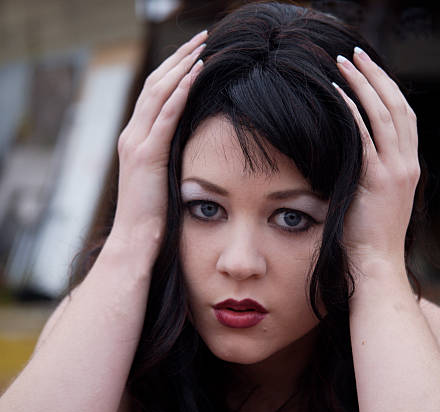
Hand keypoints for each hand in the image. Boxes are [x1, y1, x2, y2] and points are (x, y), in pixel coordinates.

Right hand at [110, 30, 206, 254]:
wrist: (135, 239)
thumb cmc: (154, 214)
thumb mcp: (164, 176)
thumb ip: (172, 154)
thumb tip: (196, 141)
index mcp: (136, 137)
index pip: (155, 92)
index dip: (174, 69)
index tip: (196, 51)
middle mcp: (132, 134)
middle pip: (155, 83)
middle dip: (179, 57)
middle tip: (201, 37)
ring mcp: (136, 143)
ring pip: (158, 93)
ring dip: (182, 66)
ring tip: (202, 46)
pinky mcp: (146, 156)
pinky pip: (165, 117)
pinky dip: (180, 93)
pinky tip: (196, 74)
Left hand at [334, 47, 419, 274]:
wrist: (376, 266)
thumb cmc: (367, 239)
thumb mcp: (373, 200)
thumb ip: (368, 174)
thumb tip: (345, 153)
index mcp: (408, 168)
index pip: (404, 118)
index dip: (387, 90)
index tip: (368, 72)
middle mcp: (408, 165)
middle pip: (399, 107)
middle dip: (377, 76)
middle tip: (355, 55)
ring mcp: (397, 171)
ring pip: (385, 114)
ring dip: (364, 84)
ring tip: (344, 62)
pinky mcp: (379, 180)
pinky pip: (365, 135)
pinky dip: (352, 110)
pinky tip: (336, 91)